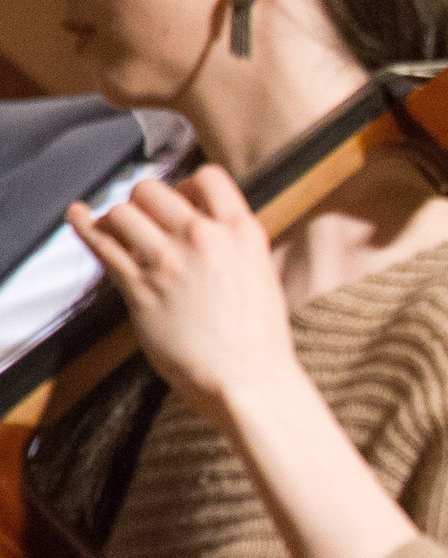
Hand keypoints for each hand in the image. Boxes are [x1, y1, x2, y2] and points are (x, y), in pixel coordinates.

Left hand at [67, 167, 298, 417]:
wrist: (249, 381)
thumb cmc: (259, 339)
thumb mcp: (260, 276)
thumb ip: (231, 247)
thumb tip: (202, 231)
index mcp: (243, 233)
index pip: (208, 177)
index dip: (187, 185)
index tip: (180, 202)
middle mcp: (205, 237)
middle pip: (153, 189)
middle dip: (144, 202)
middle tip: (145, 223)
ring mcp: (169, 261)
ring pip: (123, 212)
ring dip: (118, 221)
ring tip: (121, 234)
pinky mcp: (140, 288)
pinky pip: (102, 244)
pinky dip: (85, 227)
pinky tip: (78, 217)